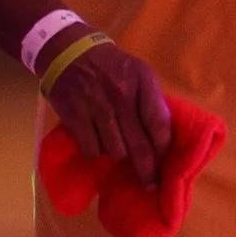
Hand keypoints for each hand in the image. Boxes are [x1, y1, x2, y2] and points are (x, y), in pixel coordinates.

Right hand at [43, 38, 173, 183]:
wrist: (69, 52)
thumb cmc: (112, 67)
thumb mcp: (139, 73)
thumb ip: (152, 101)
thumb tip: (165, 138)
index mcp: (143, 81)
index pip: (159, 123)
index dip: (163, 149)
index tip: (166, 165)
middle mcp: (121, 94)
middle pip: (139, 144)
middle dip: (147, 169)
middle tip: (151, 184)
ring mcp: (97, 106)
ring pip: (115, 150)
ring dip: (118, 156)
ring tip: (119, 152)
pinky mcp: (74, 115)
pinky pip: (92, 149)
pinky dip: (96, 151)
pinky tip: (97, 143)